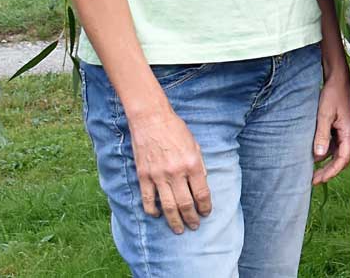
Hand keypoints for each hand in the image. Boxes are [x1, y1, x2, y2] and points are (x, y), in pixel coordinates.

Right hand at [125, 104, 211, 233]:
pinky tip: (157, 215)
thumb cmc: (176, 130)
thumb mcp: (195, 145)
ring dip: (174, 220)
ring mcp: (158, 175)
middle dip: (191, 218)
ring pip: (167, 205)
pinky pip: (148, 198)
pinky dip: (152, 210)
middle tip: (194, 226)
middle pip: (185, 203)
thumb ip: (199, 165)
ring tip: (179, 229)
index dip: (205, 207)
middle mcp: (176, 173)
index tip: (206, 213)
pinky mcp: (143, 175)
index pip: (201, 193)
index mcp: (192, 164)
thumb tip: (202, 184)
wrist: (151, 120)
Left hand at [311, 72, 349, 183]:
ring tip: (310, 171)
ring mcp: (344, 132)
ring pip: (335, 153)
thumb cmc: (332, 95)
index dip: (332, 171)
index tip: (319, 180)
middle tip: (313, 180)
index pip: (343, 159)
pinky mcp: (338, 128)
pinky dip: (324, 152)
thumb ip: (322, 135)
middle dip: (327, 171)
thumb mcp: (324, 115)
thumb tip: (318, 156)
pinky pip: (332, 145)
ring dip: (325, 162)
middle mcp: (349, 134)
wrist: (336, 79)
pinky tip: (313, 155)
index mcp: (349, 132)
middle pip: (340, 159)